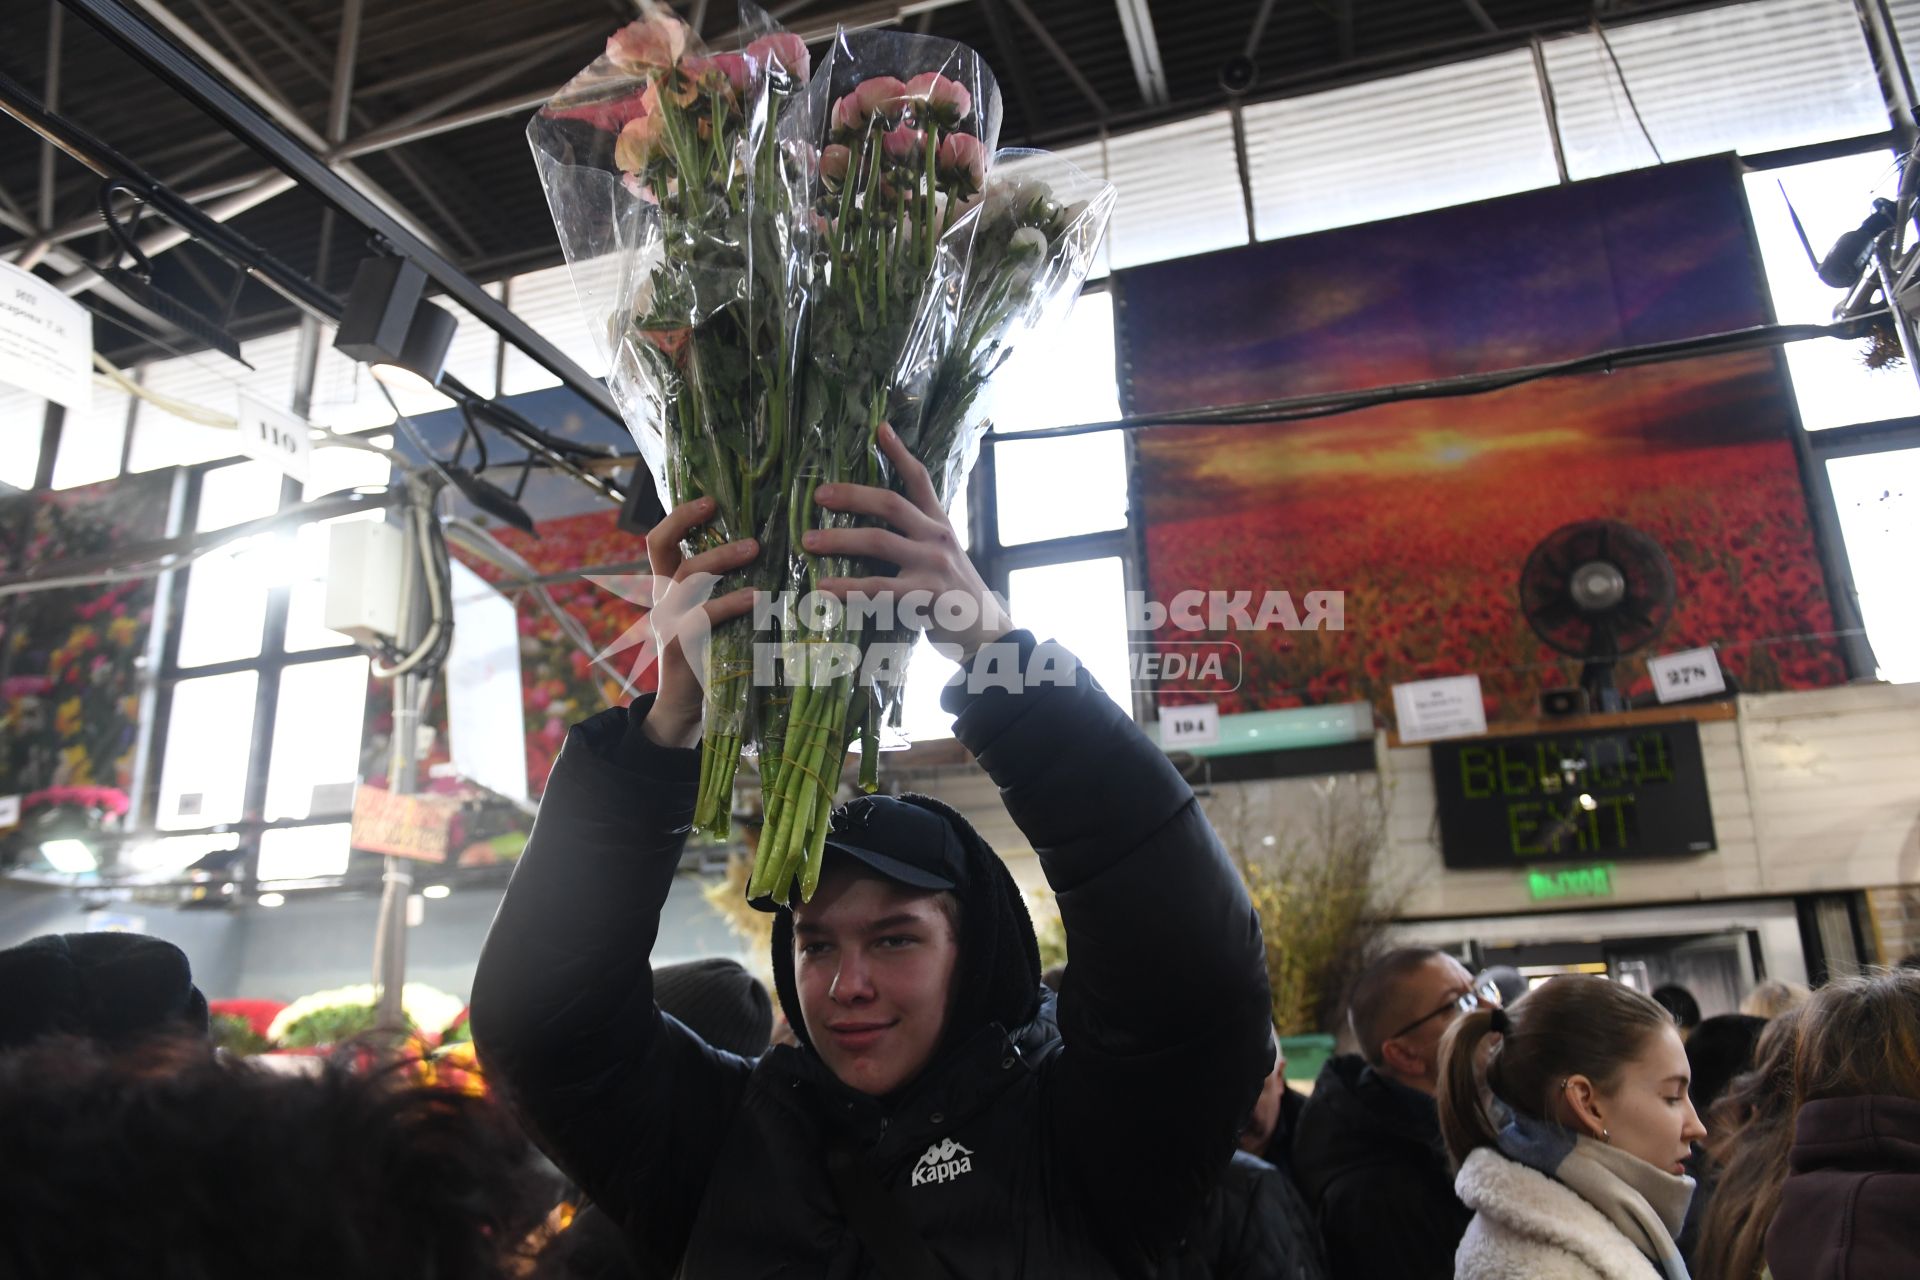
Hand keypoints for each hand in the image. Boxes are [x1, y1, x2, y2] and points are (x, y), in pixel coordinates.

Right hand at [640, 497, 757, 747]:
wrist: (686, 707)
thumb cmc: (711, 654)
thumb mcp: (716, 614)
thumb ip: (727, 586)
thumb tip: (769, 549)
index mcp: (668, 587)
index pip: (660, 540)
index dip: (678, 516)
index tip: (710, 500)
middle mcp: (663, 600)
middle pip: (665, 549)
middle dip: (695, 526)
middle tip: (738, 517)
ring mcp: (667, 623)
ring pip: (686, 578)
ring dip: (721, 559)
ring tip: (755, 550)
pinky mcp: (679, 647)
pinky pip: (701, 617)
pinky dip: (730, 603)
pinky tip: (756, 597)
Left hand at [804, 422, 1013, 657]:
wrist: (986, 631)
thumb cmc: (956, 593)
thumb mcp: (945, 554)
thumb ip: (920, 536)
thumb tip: (880, 525)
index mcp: (940, 523)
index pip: (920, 479)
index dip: (899, 452)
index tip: (879, 428)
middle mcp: (936, 537)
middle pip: (890, 504)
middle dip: (852, 495)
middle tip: (819, 495)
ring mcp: (932, 565)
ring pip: (878, 542)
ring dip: (839, 540)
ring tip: (808, 541)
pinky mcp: (925, 595)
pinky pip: (878, 588)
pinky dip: (848, 587)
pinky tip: (825, 587)